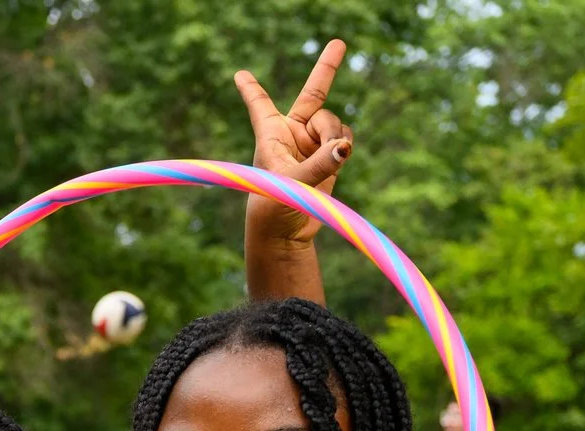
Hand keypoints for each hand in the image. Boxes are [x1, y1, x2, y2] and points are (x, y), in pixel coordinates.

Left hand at [236, 40, 353, 246]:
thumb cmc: (274, 208)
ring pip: (335, 123)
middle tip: (339, 42)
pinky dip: (345, 146)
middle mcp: (291, 134)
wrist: (285, 234)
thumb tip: (345, 148)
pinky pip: (345, 139)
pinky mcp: (328, 157)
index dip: (251, 89)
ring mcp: (311, 144)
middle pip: (313, 95)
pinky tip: (338, 158)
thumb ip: (319, 164)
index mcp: (271, 135)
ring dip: (335, 136)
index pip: (261, 105)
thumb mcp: (293, 185)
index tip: (239, 74)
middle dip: (326, 69)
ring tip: (329, 158)